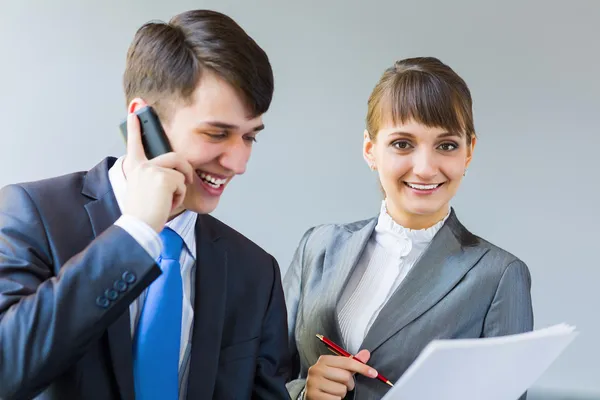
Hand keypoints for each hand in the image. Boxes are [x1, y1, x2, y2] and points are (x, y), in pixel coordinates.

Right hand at [122, 112, 193, 232]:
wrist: (139, 227)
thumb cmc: (144, 213)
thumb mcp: (146, 190)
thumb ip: (155, 177)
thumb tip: (174, 174)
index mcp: (135, 168)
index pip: (134, 143)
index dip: (134, 126)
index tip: (134, 109)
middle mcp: (141, 165)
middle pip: (175, 157)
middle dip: (185, 170)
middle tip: (187, 181)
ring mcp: (152, 170)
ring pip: (181, 173)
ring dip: (180, 189)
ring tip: (167, 201)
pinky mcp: (163, 177)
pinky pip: (182, 183)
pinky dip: (179, 196)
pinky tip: (166, 204)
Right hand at [305, 349, 376, 399]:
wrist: (312, 393)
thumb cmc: (327, 381)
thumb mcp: (338, 369)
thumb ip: (352, 362)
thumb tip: (366, 353)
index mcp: (324, 360)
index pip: (347, 362)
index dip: (362, 368)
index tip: (373, 373)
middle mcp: (316, 369)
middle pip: (345, 376)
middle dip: (349, 384)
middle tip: (344, 385)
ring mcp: (313, 382)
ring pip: (341, 390)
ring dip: (341, 393)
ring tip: (334, 391)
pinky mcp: (313, 395)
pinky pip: (335, 399)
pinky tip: (330, 397)